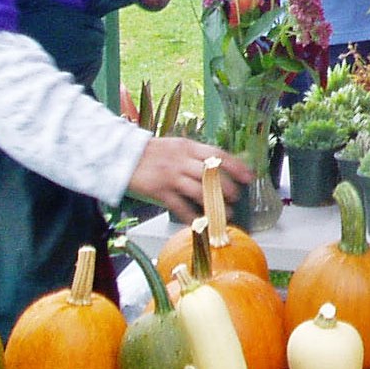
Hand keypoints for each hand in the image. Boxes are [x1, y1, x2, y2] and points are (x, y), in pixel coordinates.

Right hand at [127, 139, 253, 223]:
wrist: (119, 155)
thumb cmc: (150, 153)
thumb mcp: (175, 146)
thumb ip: (194, 155)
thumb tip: (217, 166)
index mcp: (188, 147)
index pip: (218, 155)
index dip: (237, 167)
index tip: (249, 176)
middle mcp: (182, 160)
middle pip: (212, 174)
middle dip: (228, 187)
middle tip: (236, 197)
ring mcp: (170, 176)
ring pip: (199, 191)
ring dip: (215, 204)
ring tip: (225, 213)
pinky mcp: (159, 191)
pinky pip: (180, 206)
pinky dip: (191, 216)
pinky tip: (200, 222)